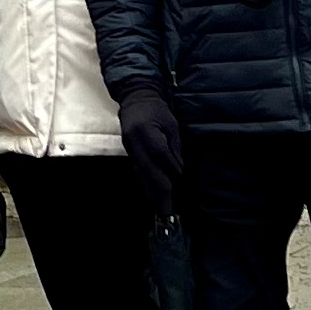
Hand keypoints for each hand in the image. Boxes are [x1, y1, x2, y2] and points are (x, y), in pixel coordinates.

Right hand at [118, 86, 185, 201]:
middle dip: (160, 191)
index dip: (171, 168)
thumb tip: (178, 170)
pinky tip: (152, 196)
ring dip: (152, 193)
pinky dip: (146, 186)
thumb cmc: (156, 109)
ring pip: (141, 176)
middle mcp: (134, 142)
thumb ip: (174, 147)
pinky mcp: (129, 153)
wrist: (135, 99)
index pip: (160, 154)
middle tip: (167, 210)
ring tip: (161, 210)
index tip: (181, 178)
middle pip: (147, 171)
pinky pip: (138, 173)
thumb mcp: (171, 123)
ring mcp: (129, 149)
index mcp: (145, 131)